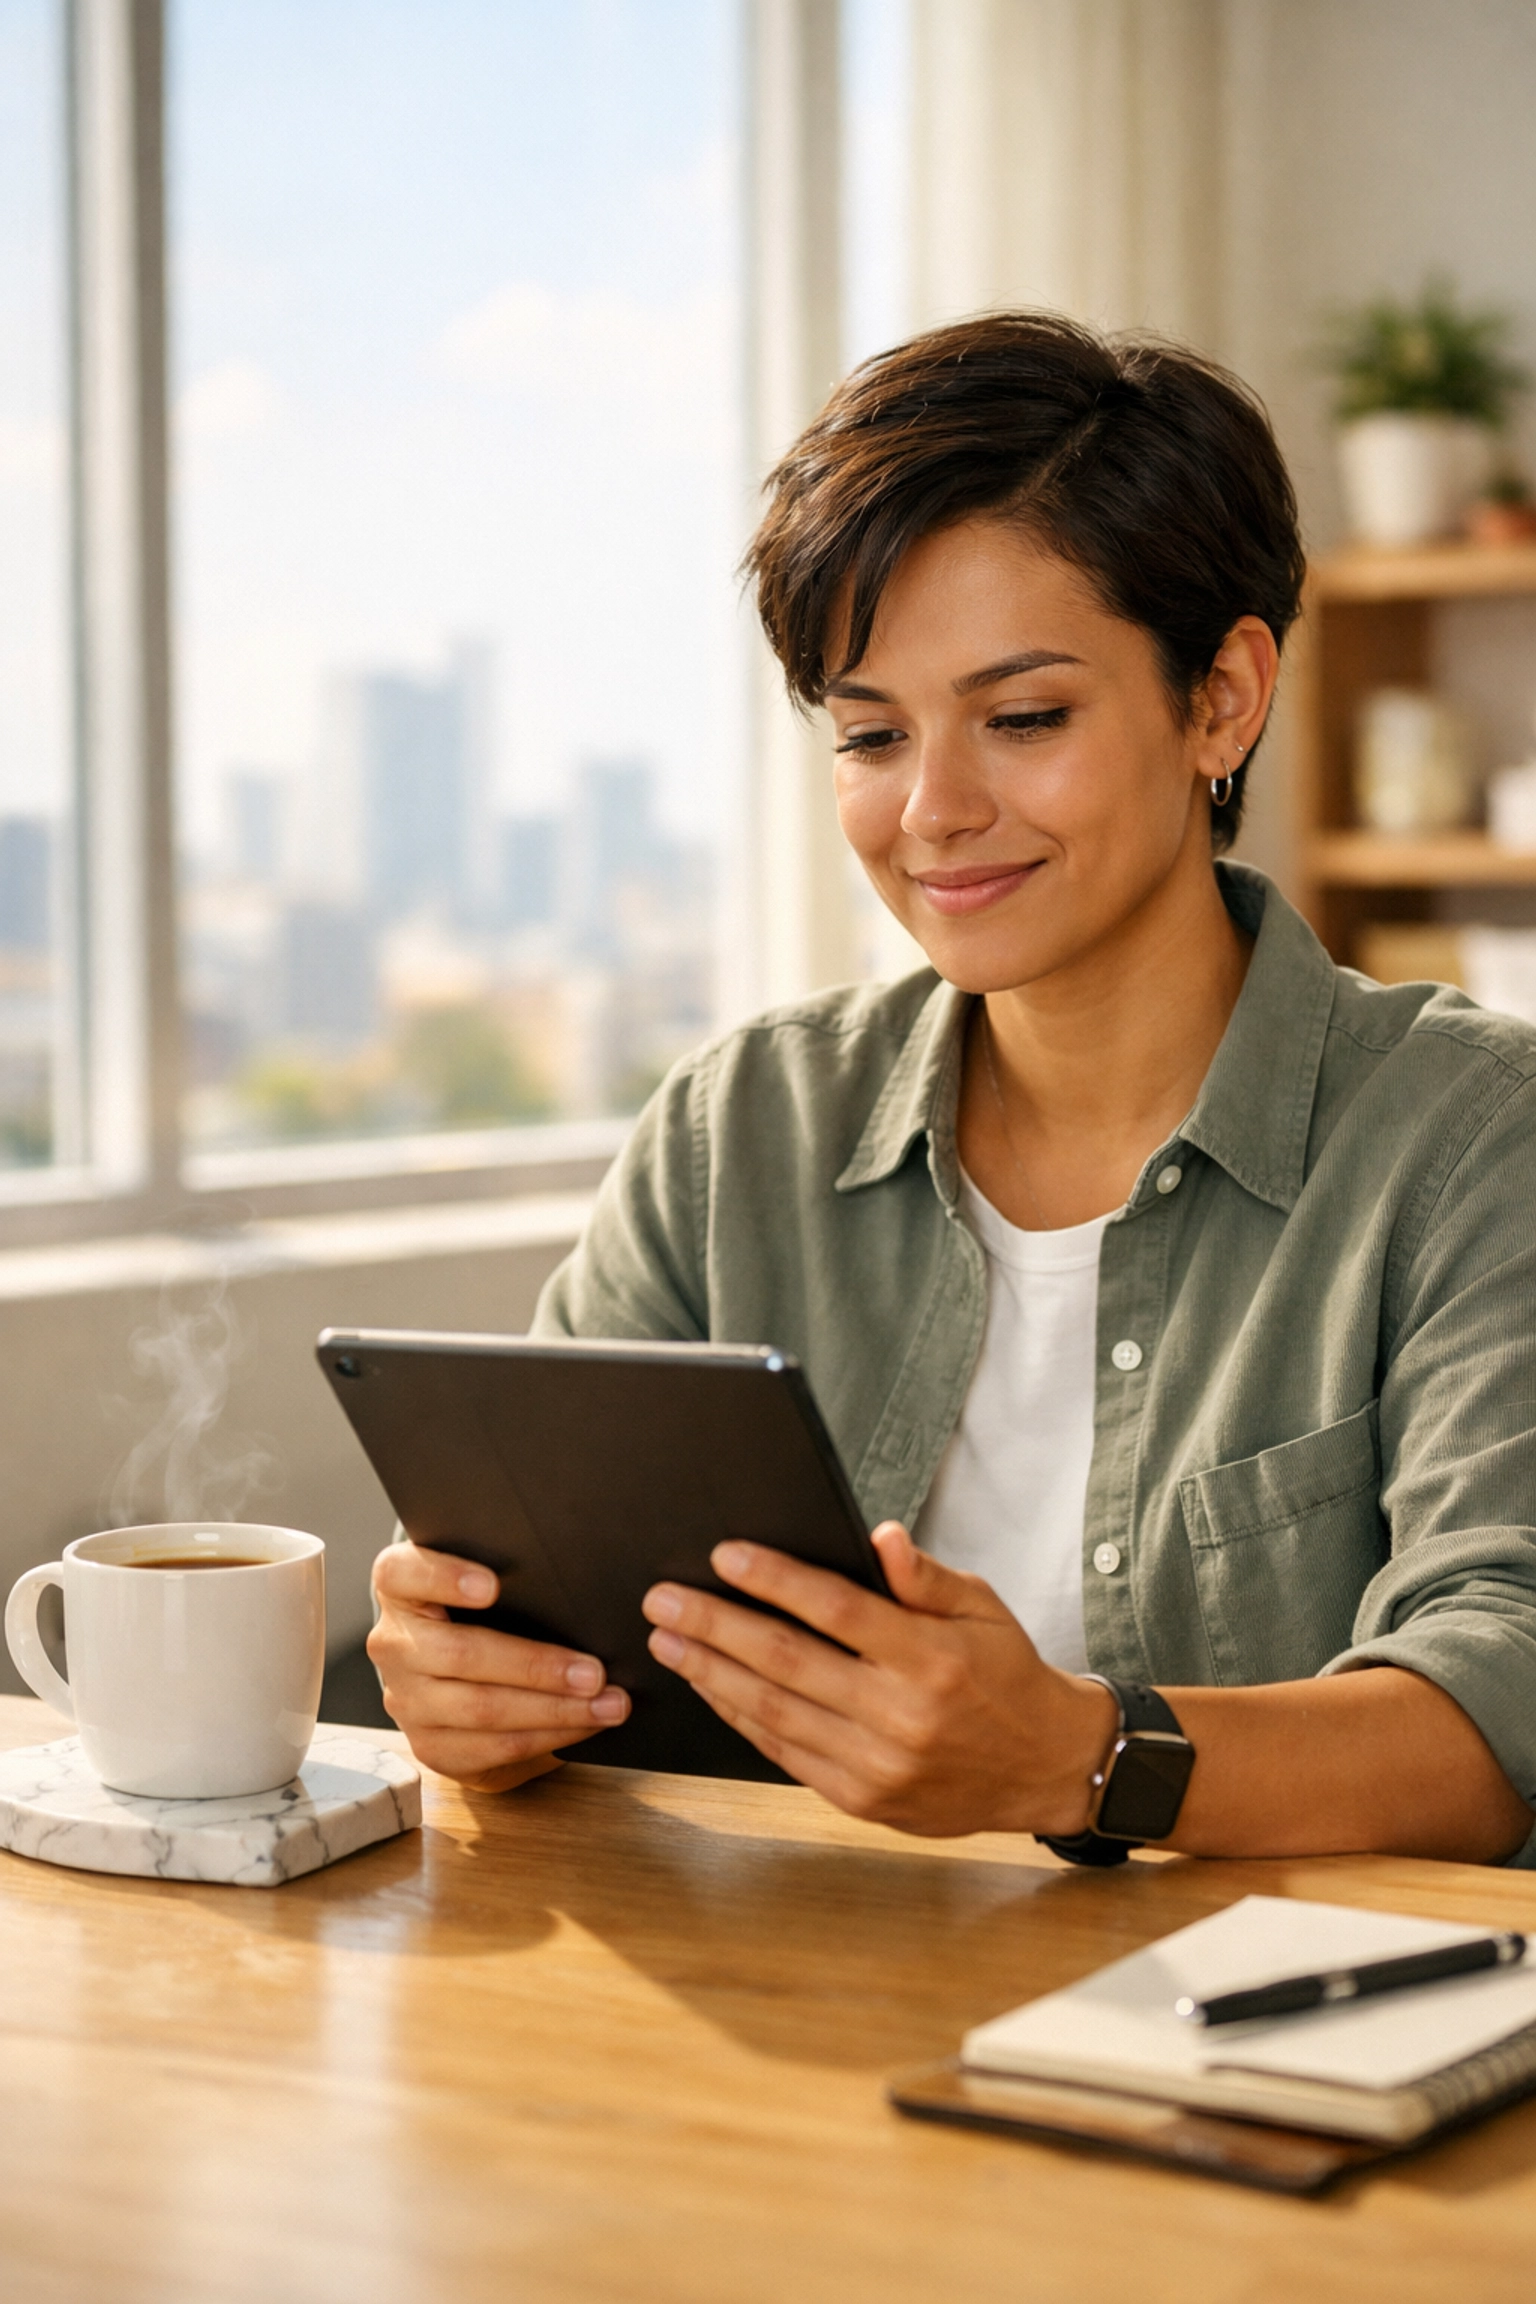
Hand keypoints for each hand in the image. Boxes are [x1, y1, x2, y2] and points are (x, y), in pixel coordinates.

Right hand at [368, 1541, 629, 1791]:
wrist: (451, 1671)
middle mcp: (393, 1644)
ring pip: (482, 1709)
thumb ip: (511, 1573)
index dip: (445, 1577)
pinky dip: (547, 1737)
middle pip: (461, 1654)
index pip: (403, 1573)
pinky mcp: (429, 1746)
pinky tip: (584, 1726)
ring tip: (607, 1704)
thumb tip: (580, 1582)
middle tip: (595, 1672)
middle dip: (536, 1666)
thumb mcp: (484, 1578)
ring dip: (555, 1710)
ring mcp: (405, 1700)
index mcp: (398, 1587)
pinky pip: (493, 1748)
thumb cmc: (484, 1609)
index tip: (493, 1586)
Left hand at [640, 1523, 1115, 1836]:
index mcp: (931, 1658)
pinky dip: (740, 1717)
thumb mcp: (983, 1607)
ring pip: (773, 1711)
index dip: (774, 1580)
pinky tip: (710, 1688)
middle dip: (714, 1626)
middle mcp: (900, 1714)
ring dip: (711, 1673)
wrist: (1046, 1767)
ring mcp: (878, 1764)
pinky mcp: (862, 1798)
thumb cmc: (1007, 1675)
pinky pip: (783, 1752)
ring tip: (668, 1641)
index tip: (724, 1555)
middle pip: (786, 1660)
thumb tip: (878, 1536)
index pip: (835, 1609)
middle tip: (663, 1599)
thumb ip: (924, 1575)